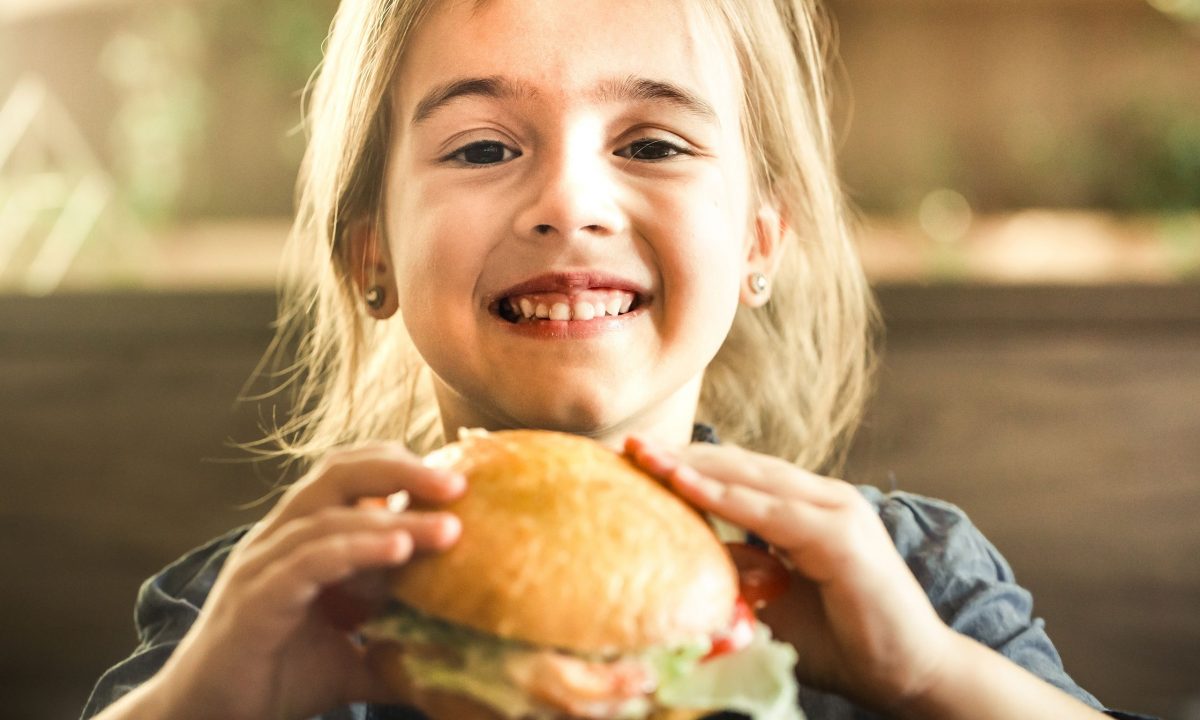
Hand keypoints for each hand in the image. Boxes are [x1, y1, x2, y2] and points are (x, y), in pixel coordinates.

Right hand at [144, 444, 464, 719]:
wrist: (207, 719)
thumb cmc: (276, 679)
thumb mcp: (353, 659)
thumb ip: (399, 650)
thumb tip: (458, 660)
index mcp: (302, 538)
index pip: (350, 475)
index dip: (400, 466)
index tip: (456, 480)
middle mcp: (279, 539)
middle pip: (338, 472)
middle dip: (401, 469)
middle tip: (457, 486)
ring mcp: (262, 565)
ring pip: (329, 518)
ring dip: (393, 518)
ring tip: (447, 529)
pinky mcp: (255, 599)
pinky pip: (307, 562)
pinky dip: (354, 549)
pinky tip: (397, 548)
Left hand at [625, 436, 954, 712]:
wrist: (910, 674)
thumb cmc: (841, 642)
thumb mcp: (771, 604)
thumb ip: (736, 576)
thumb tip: (679, 567)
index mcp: (806, 508)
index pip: (736, 474)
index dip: (685, 463)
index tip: (634, 457)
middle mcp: (822, 497)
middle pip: (736, 465)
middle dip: (678, 454)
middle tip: (625, 445)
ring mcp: (835, 510)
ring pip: (749, 478)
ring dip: (690, 465)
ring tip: (641, 454)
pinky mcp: (841, 536)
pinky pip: (769, 512)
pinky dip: (722, 496)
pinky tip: (681, 484)